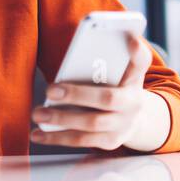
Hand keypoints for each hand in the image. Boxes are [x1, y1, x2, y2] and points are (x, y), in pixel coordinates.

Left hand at [30, 31, 169, 151]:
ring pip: (92, 123)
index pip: (141, 60)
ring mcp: (123, 124)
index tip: (129, 39)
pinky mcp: (111, 141)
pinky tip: (39, 134)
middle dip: (76, 95)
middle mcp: (134, 101)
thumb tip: (67, 67)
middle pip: (108, 98)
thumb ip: (99, 62)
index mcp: (134, 76)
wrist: (132, 118)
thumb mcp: (114, 71)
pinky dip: (58, 138)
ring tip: (38, 114)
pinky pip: (82, 141)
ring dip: (61, 119)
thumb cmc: (113, 85)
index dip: (137, 49)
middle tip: (49, 90)